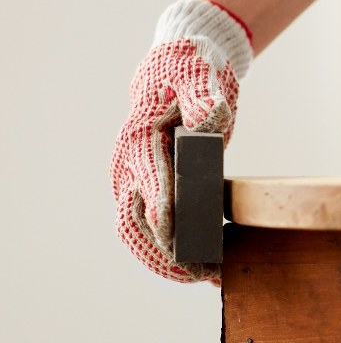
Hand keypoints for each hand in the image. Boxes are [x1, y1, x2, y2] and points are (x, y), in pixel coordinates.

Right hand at [111, 0, 251, 282]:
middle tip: (201, 272)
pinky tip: (198, 265)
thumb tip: (209, 120)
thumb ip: (205, 97)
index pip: (149, 185)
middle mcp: (129, 165)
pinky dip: (169, 250)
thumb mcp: (200, 73)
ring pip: (138, 232)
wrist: (181, 64)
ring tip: (205, 277)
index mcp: (139, 139)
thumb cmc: (191, 67)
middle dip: (165, 251)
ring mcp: (134, 180)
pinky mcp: (147, 188)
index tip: (179, 242)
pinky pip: (149, 227)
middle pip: (136, 221)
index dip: (164, 215)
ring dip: (166, 259)